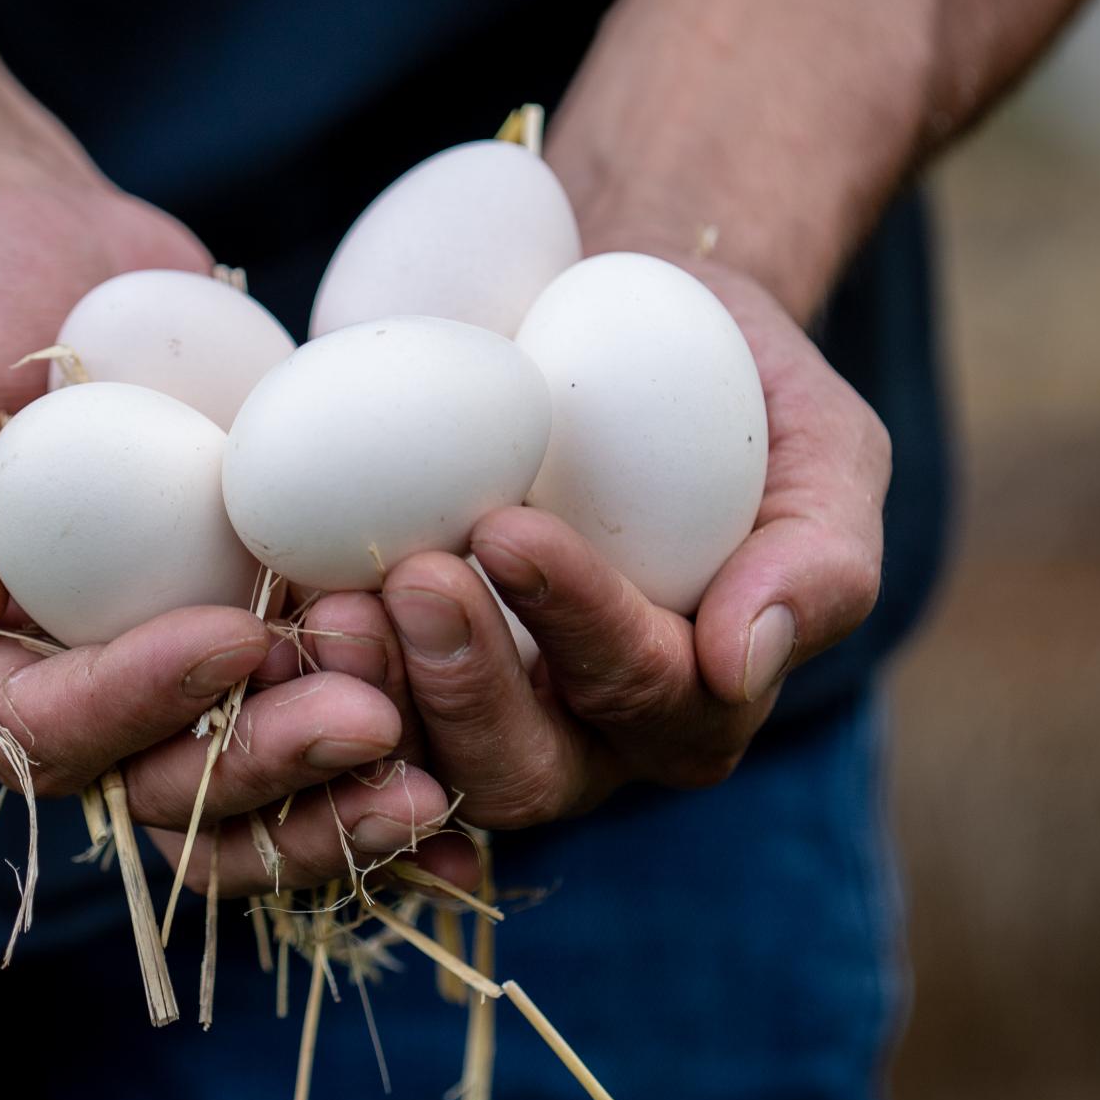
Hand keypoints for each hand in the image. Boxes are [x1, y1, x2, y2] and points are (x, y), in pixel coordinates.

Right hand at [0, 173, 464, 885]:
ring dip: (346, 783)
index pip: (43, 725)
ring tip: (444, 757)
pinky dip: (398, 727)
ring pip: (254, 772)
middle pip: (164, 783)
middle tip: (377, 720)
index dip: (138, 703)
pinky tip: (477, 748)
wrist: (10, 235)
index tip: (232, 636)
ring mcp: (157, 651)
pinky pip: (319, 692)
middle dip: (271, 769)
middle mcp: (56, 680)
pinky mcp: (245, 606)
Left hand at [285, 256, 889, 828]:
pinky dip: (299, 682)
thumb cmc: (740, 389)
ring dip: (370, 695)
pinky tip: (274, 610)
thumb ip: (821, 555)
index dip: (579, 626)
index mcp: (697, 705)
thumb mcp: (824, 449)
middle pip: (523, 770)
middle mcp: (583, 742)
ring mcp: (472, 722)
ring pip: (416, 766)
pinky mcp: (385, 681)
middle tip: (411, 576)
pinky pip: (335, 721)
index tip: (511, 529)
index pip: (646, 694)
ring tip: (333, 603)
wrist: (616, 328)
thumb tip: (744, 657)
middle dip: (465, 683)